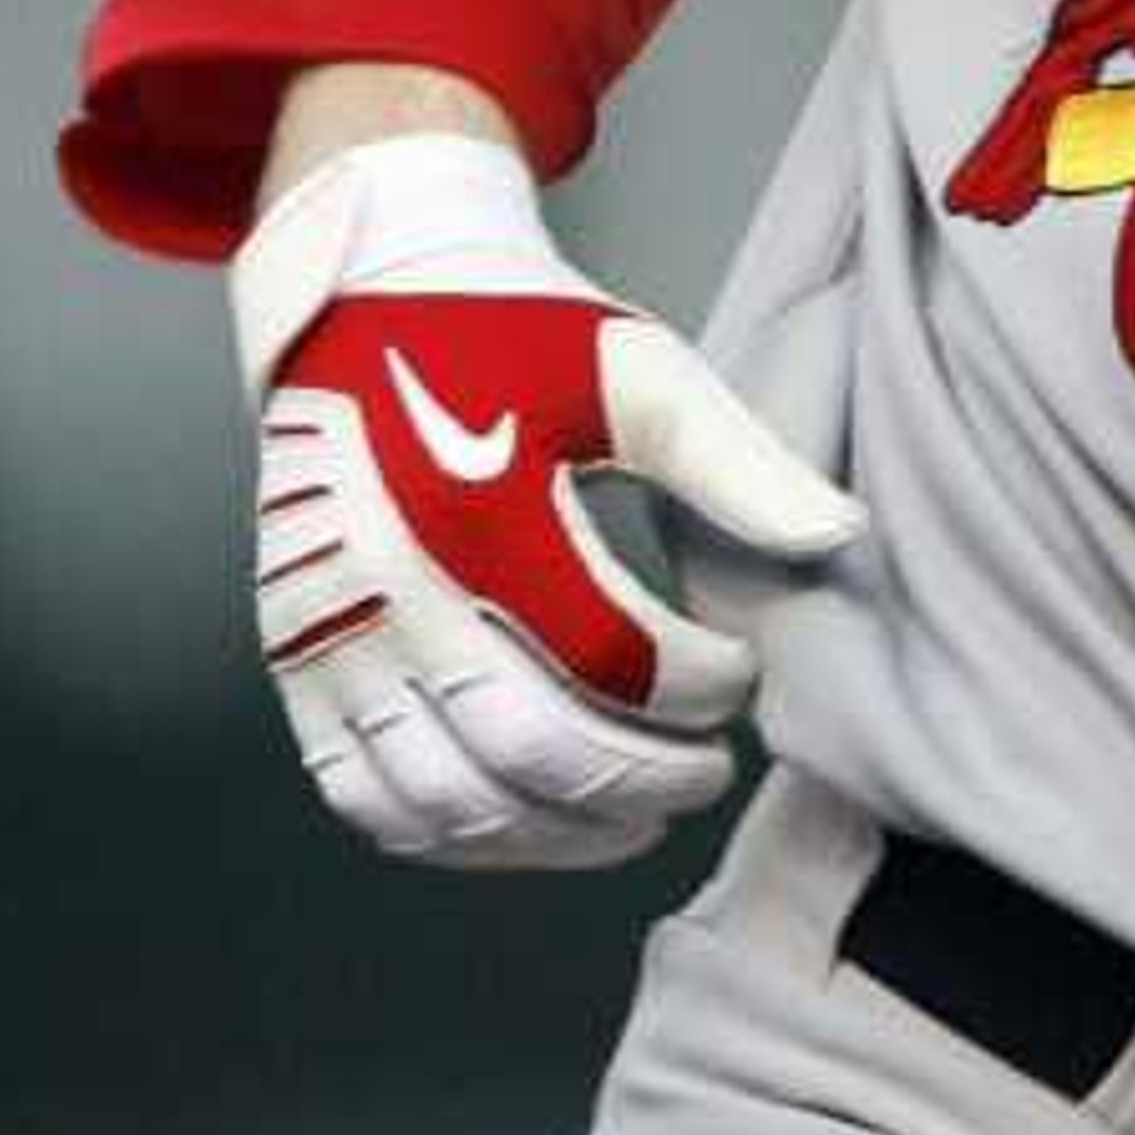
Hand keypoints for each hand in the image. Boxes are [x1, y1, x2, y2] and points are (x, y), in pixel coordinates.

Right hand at [231, 134, 861, 869]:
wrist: (357, 299)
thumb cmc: (506, 333)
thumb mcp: (633, 369)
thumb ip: (738, 462)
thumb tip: (841, 536)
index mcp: (478, 509)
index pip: (616, 660)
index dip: (703, 690)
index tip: (740, 672)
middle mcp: (385, 584)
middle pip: (533, 753)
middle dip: (645, 783)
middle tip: (708, 771)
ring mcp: (324, 632)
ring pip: (446, 802)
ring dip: (558, 834)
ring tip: (637, 814)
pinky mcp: (292, 658)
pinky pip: (364, 795)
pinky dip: (454, 835)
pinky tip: (532, 818)